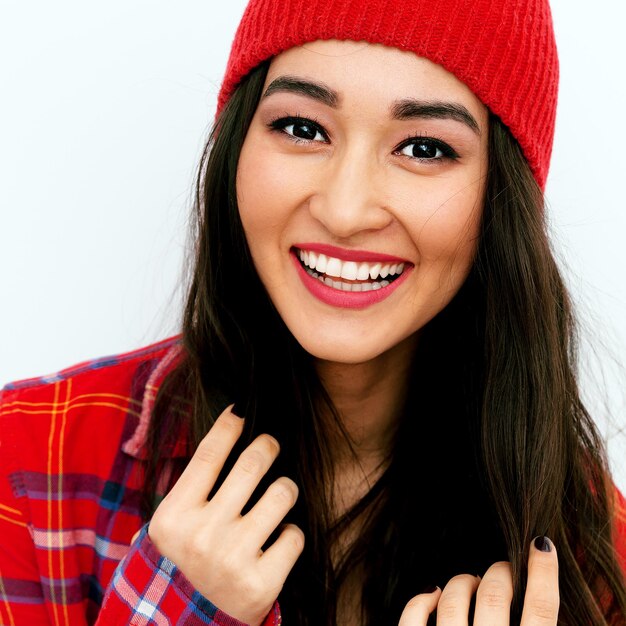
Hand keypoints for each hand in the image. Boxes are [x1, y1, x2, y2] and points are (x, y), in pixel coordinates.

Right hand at [148, 405, 304, 625]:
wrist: (190, 623)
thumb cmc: (187, 562)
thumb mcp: (173, 527)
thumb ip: (193, 487)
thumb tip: (224, 431)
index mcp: (174, 517)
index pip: (208, 455)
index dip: (228, 427)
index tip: (240, 412)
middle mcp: (202, 535)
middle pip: (251, 465)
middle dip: (267, 446)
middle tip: (269, 445)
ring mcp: (232, 559)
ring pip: (282, 493)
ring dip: (285, 489)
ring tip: (278, 497)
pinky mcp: (261, 583)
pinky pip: (295, 534)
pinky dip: (290, 534)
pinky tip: (277, 542)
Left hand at [398, 536, 558, 624]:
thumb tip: (537, 595)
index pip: (542, 609)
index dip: (544, 571)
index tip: (541, 544)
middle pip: (496, 595)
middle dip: (501, 573)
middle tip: (503, 570)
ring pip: (455, 600)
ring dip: (464, 583)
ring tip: (472, 583)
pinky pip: (414, 618)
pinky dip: (422, 600)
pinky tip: (433, 594)